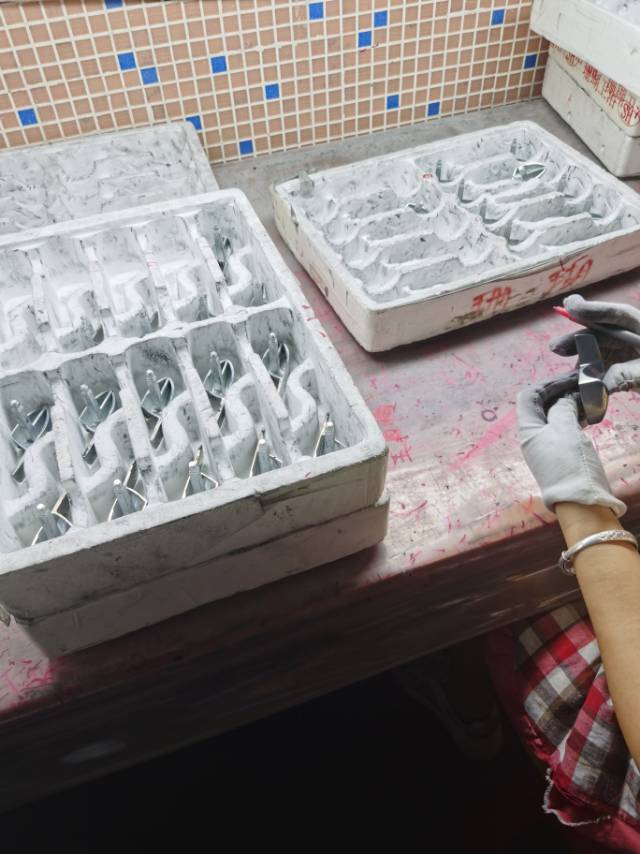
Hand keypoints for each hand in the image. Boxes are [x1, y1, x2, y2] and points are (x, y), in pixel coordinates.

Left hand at [517, 372, 625, 515]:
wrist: (582, 502)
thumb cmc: (570, 464)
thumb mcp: (565, 428)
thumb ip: (563, 407)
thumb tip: (565, 399)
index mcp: (527, 430)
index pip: (529, 396)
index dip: (547, 383)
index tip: (569, 378)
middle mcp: (533, 437)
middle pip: (541, 405)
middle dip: (560, 391)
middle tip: (582, 383)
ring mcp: (547, 447)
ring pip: (555, 416)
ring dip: (569, 403)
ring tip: (589, 395)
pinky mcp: (561, 454)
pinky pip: (564, 428)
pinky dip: (574, 416)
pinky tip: (589, 412)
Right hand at [551, 294, 639, 392]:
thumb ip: (627, 375)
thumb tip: (601, 384)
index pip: (618, 314)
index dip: (594, 310)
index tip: (570, 306)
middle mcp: (631, 337)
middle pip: (600, 334)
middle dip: (576, 340)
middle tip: (555, 348)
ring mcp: (625, 353)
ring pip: (596, 352)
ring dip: (579, 361)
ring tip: (564, 375)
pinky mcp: (620, 369)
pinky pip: (599, 370)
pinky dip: (586, 377)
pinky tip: (573, 383)